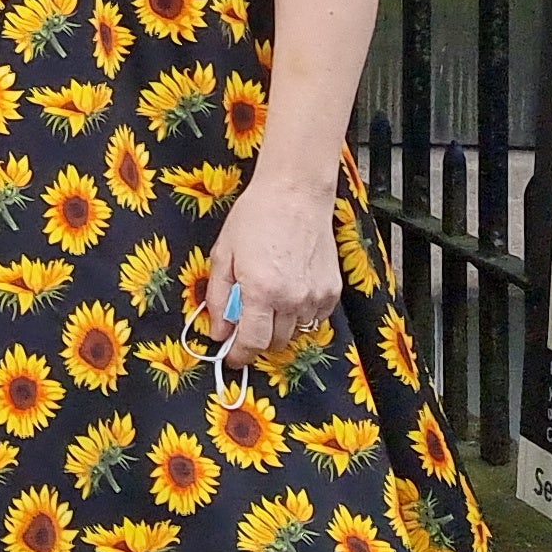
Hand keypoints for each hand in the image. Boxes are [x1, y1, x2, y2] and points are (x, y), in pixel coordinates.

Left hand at [197, 178, 341, 366]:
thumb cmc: (255, 217)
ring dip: (279, 326)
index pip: (252, 342)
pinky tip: (289, 291)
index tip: (232, 357)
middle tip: (246, 321)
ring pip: (296, 332)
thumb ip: (218, 297)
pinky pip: (315, 318)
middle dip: (257, 339)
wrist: (295, 194)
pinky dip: (300, 314)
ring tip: (269, 297)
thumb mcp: (223, 254)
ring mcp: (316, 296)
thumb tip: (218, 331)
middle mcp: (292, 299)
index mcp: (261, 291)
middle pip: (275, 343)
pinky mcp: (333, 291)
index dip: (239, 355)